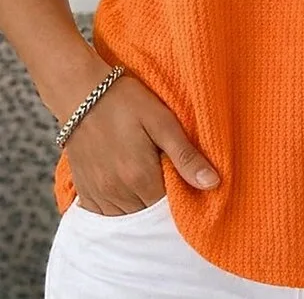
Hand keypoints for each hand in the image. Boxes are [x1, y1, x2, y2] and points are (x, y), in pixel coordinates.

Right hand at [63, 65, 220, 215]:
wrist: (81, 93)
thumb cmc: (126, 102)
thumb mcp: (162, 121)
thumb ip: (186, 156)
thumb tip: (213, 183)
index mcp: (140, 177)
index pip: (170, 207)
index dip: (182, 195)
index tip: (185, 177)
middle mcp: (117, 193)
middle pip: (149, 215)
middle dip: (162, 202)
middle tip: (167, 175)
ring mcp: (98, 195)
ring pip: (129, 218)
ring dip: (142, 206)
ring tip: (148, 178)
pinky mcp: (85, 192)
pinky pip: (106, 215)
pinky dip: (120, 207)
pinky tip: (128, 187)